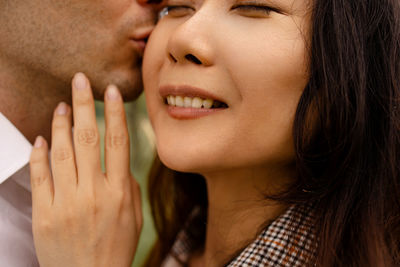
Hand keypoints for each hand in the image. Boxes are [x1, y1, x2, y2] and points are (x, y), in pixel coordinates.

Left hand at [29, 73, 141, 266]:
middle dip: (83, 105)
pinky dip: (40, 153)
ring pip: (62, 151)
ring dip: (61, 124)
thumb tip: (117, 160)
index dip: (113, 113)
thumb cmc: (116, 248)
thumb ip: (127, 185)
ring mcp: (67, 203)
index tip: (110, 91)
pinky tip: (41, 136)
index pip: (117, 142)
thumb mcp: (134, 217)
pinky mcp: (45, 213)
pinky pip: (40, 176)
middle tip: (79, 80)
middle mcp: (93, 193)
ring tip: (61, 105)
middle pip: (88, 138)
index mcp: (119, 192)